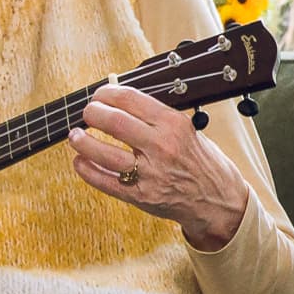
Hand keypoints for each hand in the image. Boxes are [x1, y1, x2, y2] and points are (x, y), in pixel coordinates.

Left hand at [70, 82, 248, 248]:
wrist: (217, 199)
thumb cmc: (200, 161)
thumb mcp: (186, 129)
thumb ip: (154, 116)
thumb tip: (118, 100)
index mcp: (173, 124)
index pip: (130, 99)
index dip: (107, 93)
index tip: (99, 94)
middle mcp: (161, 146)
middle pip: (113, 122)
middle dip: (92, 113)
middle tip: (87, 113)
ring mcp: (150, 173)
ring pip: (103, 153)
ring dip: (82, 142)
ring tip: (75, 136)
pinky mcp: (141, 195)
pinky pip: (104, 181)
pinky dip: (86, 170)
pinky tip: (80, 161)